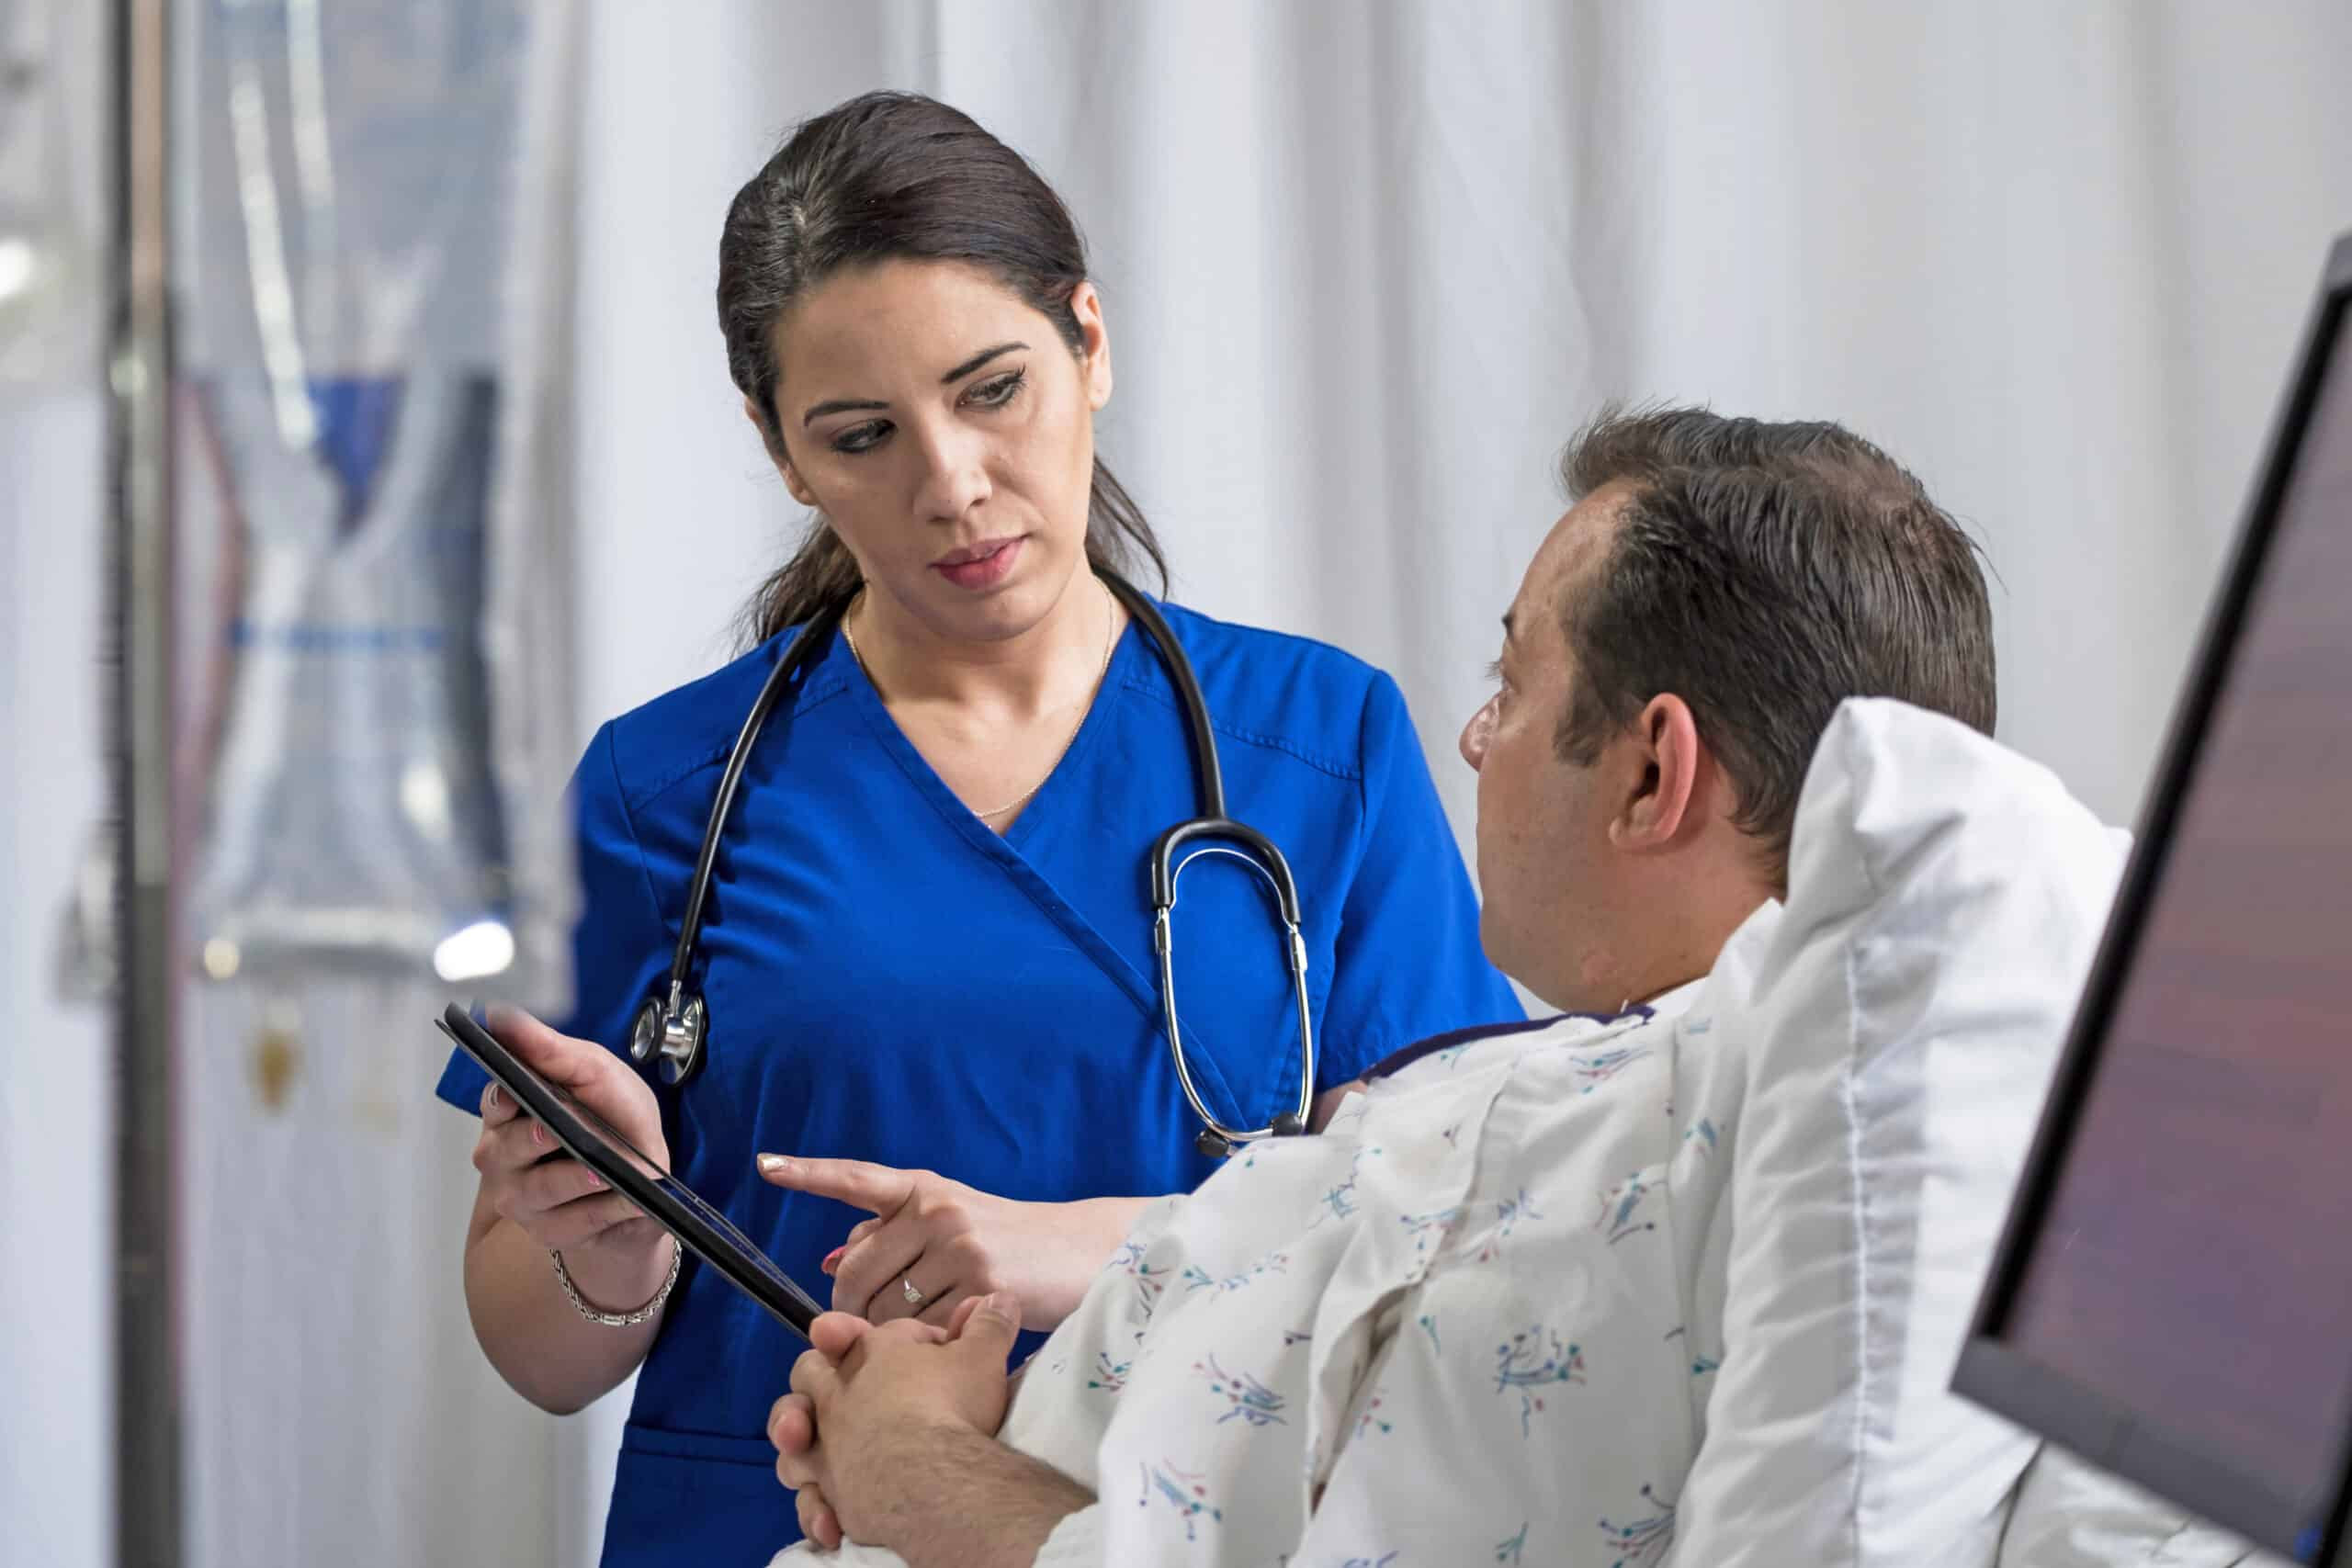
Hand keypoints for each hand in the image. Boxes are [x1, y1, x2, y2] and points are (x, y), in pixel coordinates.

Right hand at [471, 1007, 670, 1299]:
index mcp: (509, 1110)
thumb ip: (550, 1048)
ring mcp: (522, 1199)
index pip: (495, 1101)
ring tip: (605, 1170)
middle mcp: (504, 1156)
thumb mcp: (594, 1072)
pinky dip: (604, 1210)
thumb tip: (502, 1015)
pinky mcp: (550, 1232)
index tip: (515, 1092)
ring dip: (576, 1178)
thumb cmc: (615, 1117)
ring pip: (537, 1190)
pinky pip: (572, 1223)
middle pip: (507, 1148)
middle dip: (538, 1138)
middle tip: (561, 1131)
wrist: (646, 1179)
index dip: (506, 1099)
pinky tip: (627, 1199)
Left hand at [757, 1156, 1124, 1328]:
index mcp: (921, 1190)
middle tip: (865, 1331)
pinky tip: (949, 1340)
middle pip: (854, 1274)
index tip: (766, 1164)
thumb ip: (890, 1238)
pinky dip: (927, 1347)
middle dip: (850, 1311)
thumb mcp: (948, 1224)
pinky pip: (923, 1331)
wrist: (1077, 1251)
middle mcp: (935, 1210)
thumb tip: (828, 1261)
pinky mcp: (981, 1282)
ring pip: (885, 1310)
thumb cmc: (1004, 1241)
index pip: (855, 1180)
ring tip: (922, 1334)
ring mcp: (958, 1245)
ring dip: (891, 1335)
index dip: (808, 1173)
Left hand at [769, 1295, 1022, 1551]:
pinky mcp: (827, 1484)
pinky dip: (815, 1498)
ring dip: (799, 1435)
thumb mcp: (984, 1356)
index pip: (867, 1330)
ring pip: (791, 1429)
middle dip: (823, 1373)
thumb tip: (999, 1296)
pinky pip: (806, 1489)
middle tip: (852, 1387)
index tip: (921, 1348)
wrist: (930, 1473)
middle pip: (811, 1369)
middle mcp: (838, 1389)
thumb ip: (988, 1325)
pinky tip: (831, 1508)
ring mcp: (826, 1438)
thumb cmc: (954, 1405)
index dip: (887, 1335)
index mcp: (872, 1349)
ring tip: (820, 1444)